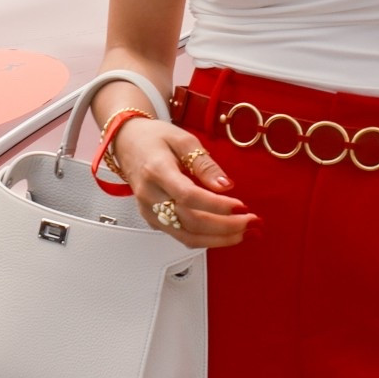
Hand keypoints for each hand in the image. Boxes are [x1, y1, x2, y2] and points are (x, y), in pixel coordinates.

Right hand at [110, 117, 253, 248]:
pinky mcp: (153, 220)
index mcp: (156, 170)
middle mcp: (150, 195)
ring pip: (187, 236)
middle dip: (226, 226)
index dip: (217, 206)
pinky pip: (182, 236)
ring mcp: (149, 211)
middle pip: (190, 222)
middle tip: (251, 222)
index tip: (241, 207)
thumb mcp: (183, 140)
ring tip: (244, 233)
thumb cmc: (153, 139)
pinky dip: (206, 238)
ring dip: (219, 239)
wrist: (127, 143)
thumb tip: (225, 186)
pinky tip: (225, 233)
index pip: (188, 196)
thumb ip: (205, 164)